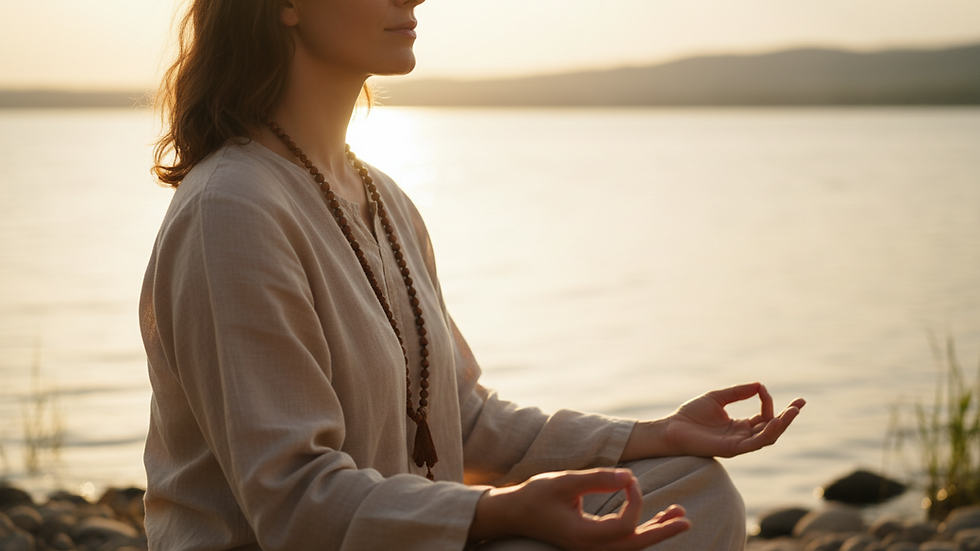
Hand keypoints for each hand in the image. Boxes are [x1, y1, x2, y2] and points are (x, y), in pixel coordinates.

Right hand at [468, 469, 689, 549]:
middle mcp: (590, 549)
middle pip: (635, 546)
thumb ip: (598, 479)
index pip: (624, 524)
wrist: (514, 513)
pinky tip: (656, 519)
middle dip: (662, 532)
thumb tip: (630, 477)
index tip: (629, 478)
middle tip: (686, 519)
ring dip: (655, 531)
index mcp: (584, 536)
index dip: (635, 499)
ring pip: (631, 546)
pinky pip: (623, 542)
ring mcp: (591, 549)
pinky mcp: (592, 543)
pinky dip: (641, 531)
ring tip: (679, 516)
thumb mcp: (565, 481)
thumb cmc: (535, 495)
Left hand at [622, 383, 804, 460]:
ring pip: (768, 437)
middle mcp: (742, 437)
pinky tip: (775, 421)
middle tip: (800, 404)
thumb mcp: (717, 398)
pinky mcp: (732, 450)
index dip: (768, 403)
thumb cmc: (690, 415)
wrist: (671, 428)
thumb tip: (759, 385)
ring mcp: (738, 445)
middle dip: (787, 417)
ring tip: (793, 412)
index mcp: (739, 427)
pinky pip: (755, 444)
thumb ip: (738, 393)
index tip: (763, 389)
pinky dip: (767, 433)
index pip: (763, 417)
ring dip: (782, 425)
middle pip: (771, 429)